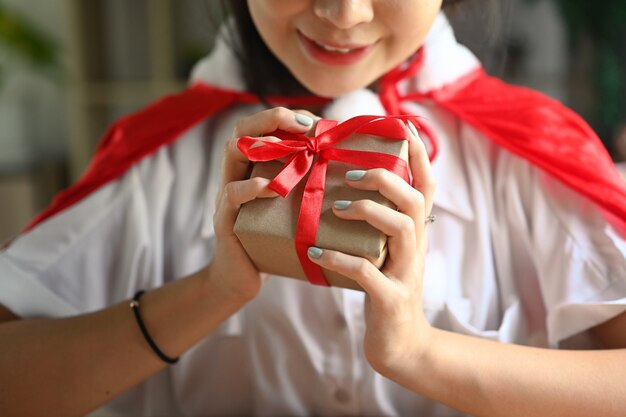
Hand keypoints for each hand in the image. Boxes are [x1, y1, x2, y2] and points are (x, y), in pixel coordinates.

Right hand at [205, 107, 316, 302]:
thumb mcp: (290, 207)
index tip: (311, 121)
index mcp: (250, 168)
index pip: (259, 126)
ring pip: (232, 152)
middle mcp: (235, 174)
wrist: (243, 279)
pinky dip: (251, 188)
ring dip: (264, 145)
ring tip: (291, 147)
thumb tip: (346, 166)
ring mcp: (227, 195)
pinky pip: (232, 195)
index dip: (282, 117)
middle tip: (303, 125)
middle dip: (272, 119)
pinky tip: (271, 188)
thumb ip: (304, 185)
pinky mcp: (225, 220)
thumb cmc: (274, 240)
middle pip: (242, 130)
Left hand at [306, 124, 435, 376]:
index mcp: (415, 231)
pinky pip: (367, 272)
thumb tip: (346, 188)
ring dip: (367, 211)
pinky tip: (314, 251)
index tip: (402, 123)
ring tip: (335, 205)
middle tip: (349, 173)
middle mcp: (417, 246)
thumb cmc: (386, 289)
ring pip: (400, 227)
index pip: (426, 184)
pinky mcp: (391, 298)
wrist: (400, 345)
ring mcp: (407, 272)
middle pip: (415, 198)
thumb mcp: (386, 251)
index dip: (418, 153)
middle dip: (384, 177)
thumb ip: (377, 222)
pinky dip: (339, 258)